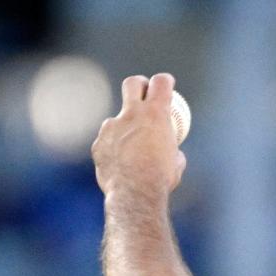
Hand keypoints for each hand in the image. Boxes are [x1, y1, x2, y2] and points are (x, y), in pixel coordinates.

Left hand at [91, 73, 186, 197]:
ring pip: (118, 120)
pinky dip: (114, 149)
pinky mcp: (99, 143)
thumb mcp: (176, 163)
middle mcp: (132, 115)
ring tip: (133, 152)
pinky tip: (120, 165)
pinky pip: (107, 142)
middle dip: (139, 84)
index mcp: (156, 115)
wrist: (134, 193)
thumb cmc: (161, 179)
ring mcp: (111, 127)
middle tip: (143, 94)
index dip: (165, 81)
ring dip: (125, 129)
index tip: (166, 85)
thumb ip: (173, 150)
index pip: (161, 83)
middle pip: (132, 83)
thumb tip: (174, 153)